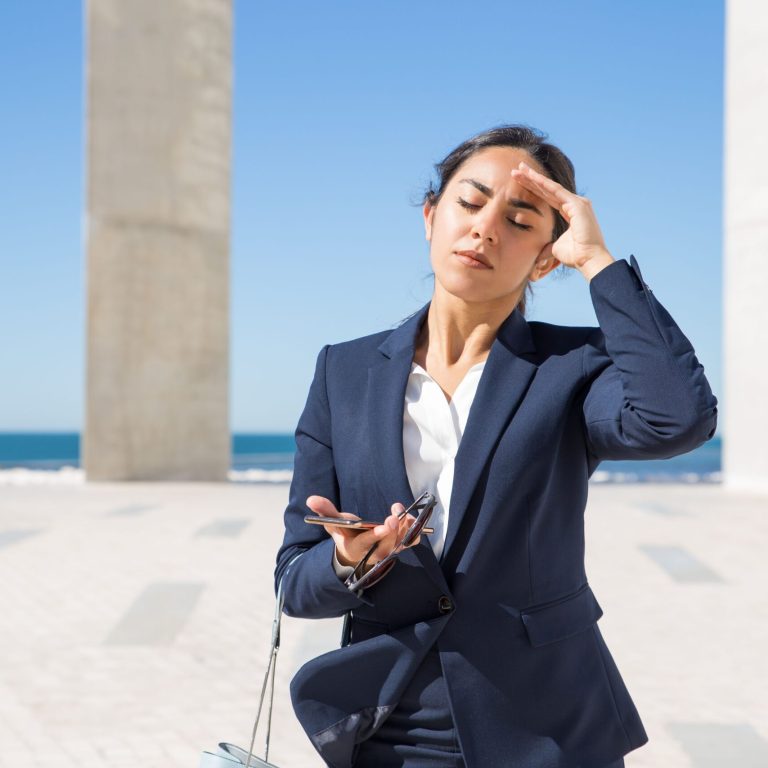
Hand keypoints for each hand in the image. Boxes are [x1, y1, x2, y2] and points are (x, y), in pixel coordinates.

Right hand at [305, 495, 420, 571]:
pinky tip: (410, 517)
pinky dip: (414, 530)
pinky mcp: (399, 545)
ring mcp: (388, 550)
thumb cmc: (345, 532)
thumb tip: (310, 499)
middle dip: (392, 531)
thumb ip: (324, 511)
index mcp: (355, 548)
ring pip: (400, 543)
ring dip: (404, 527)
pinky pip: (411, 540)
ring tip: (400, 511)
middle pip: (386, 545)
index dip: (376, 535)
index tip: (384, 525)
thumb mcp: (333, 523)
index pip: (367, 543)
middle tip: (394, 516)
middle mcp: (373, 553)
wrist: (358, 548)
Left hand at [510, 161, 614, 280]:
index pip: (548, 197)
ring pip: (550, 187)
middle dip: (531, 179)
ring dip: (534, 178)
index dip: (533, 189)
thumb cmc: (575, 256)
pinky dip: (542, 183)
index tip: (519, 182)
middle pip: (547, 189)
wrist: (588, 260)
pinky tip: (531, 176)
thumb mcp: (556, 248)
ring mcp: (577, 202)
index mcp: (570, 212)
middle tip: (516, 170)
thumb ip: (547, 247)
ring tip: (518, 169)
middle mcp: (574, 204)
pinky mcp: (577, 204)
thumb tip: (538, 256)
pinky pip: (556, 191)